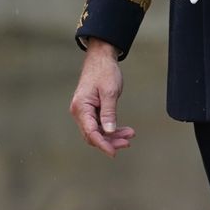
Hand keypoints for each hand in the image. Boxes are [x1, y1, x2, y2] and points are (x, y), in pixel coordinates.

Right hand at [69, 38, 134, 157]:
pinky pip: (99, 125)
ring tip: (130, 134)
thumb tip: (109, 131)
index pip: (91, 133)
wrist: (101, 58)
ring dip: (112, 135)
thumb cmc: (104, 71)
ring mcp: (84, 111)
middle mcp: (80, 111)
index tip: (114, 152)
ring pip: (97, 131)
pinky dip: (111, 128)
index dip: (103, 144)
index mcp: (81, 107)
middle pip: (93, 135)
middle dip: (110, 141)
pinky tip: (123, 130)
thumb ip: (109, 113)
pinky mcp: (91, 110)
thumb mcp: (109, 92)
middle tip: (127, 142)